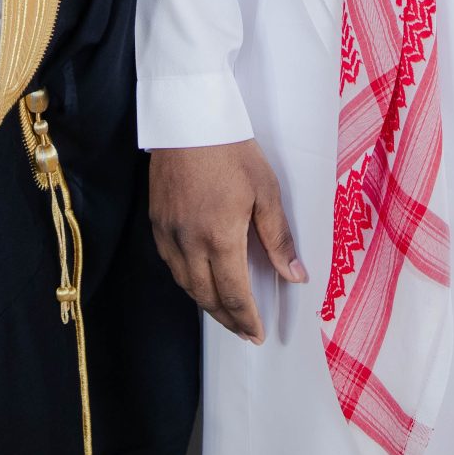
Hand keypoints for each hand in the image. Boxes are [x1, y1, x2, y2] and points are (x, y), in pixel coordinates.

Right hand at [149, 140, 305, 342]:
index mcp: (220, 238)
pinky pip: (171, 264)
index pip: (234, 295)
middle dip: (227, 319)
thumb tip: (296, 276)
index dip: (246, 320)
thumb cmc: (232, 151)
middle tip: (244, 331)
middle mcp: (189, 243)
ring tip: (225, 312)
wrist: (188, 119)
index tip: (256, 334)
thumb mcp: (266, 192)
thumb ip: (278, 238)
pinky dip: (187, 281)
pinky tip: (198, 280)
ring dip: (206, 304)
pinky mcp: (157, 221)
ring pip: (185, 284)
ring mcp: (169, 233)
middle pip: (206, 297)